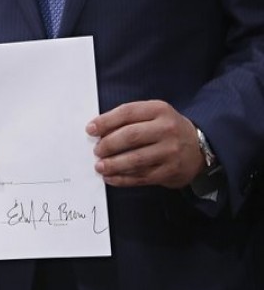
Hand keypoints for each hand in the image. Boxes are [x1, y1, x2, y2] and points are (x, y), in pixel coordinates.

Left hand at [87, 100, 204, 188]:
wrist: (198, 147)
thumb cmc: (165, 130)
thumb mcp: (153, 115)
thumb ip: (129, 119)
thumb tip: (97, 131)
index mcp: (160, 110)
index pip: (127, 112)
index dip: (105, 121)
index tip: (90, 130)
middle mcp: (167, 129)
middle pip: (130, 136)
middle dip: (108, 144)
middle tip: (97, 150)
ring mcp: (170, 151)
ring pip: (135, 159)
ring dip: (112, 164)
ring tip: (99, 166)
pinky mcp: (169, 171)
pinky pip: (140, 177)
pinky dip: (121, 179)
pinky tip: (110, 178)